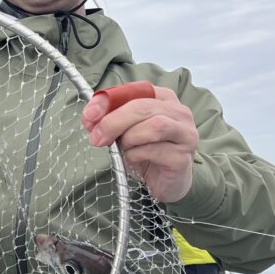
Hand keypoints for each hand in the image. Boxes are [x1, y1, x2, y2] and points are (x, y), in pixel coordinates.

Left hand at [81, 85, 198, 202]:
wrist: (166, 182)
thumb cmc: (146, 152)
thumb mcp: (123, 132)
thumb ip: (108, 120)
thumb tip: (90, 118)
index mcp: (162, 98)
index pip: (133, 90)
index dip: (108, 101)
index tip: (89, 116)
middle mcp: (178, 112)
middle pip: (143, 107)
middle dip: (114, 121)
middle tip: (96, 137)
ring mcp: (185, 134)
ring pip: (155, 126)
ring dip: (129, 138)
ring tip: (122, 149)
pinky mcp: (182, 157)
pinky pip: (155, 150)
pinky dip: (136, 155)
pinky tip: (133, 159)